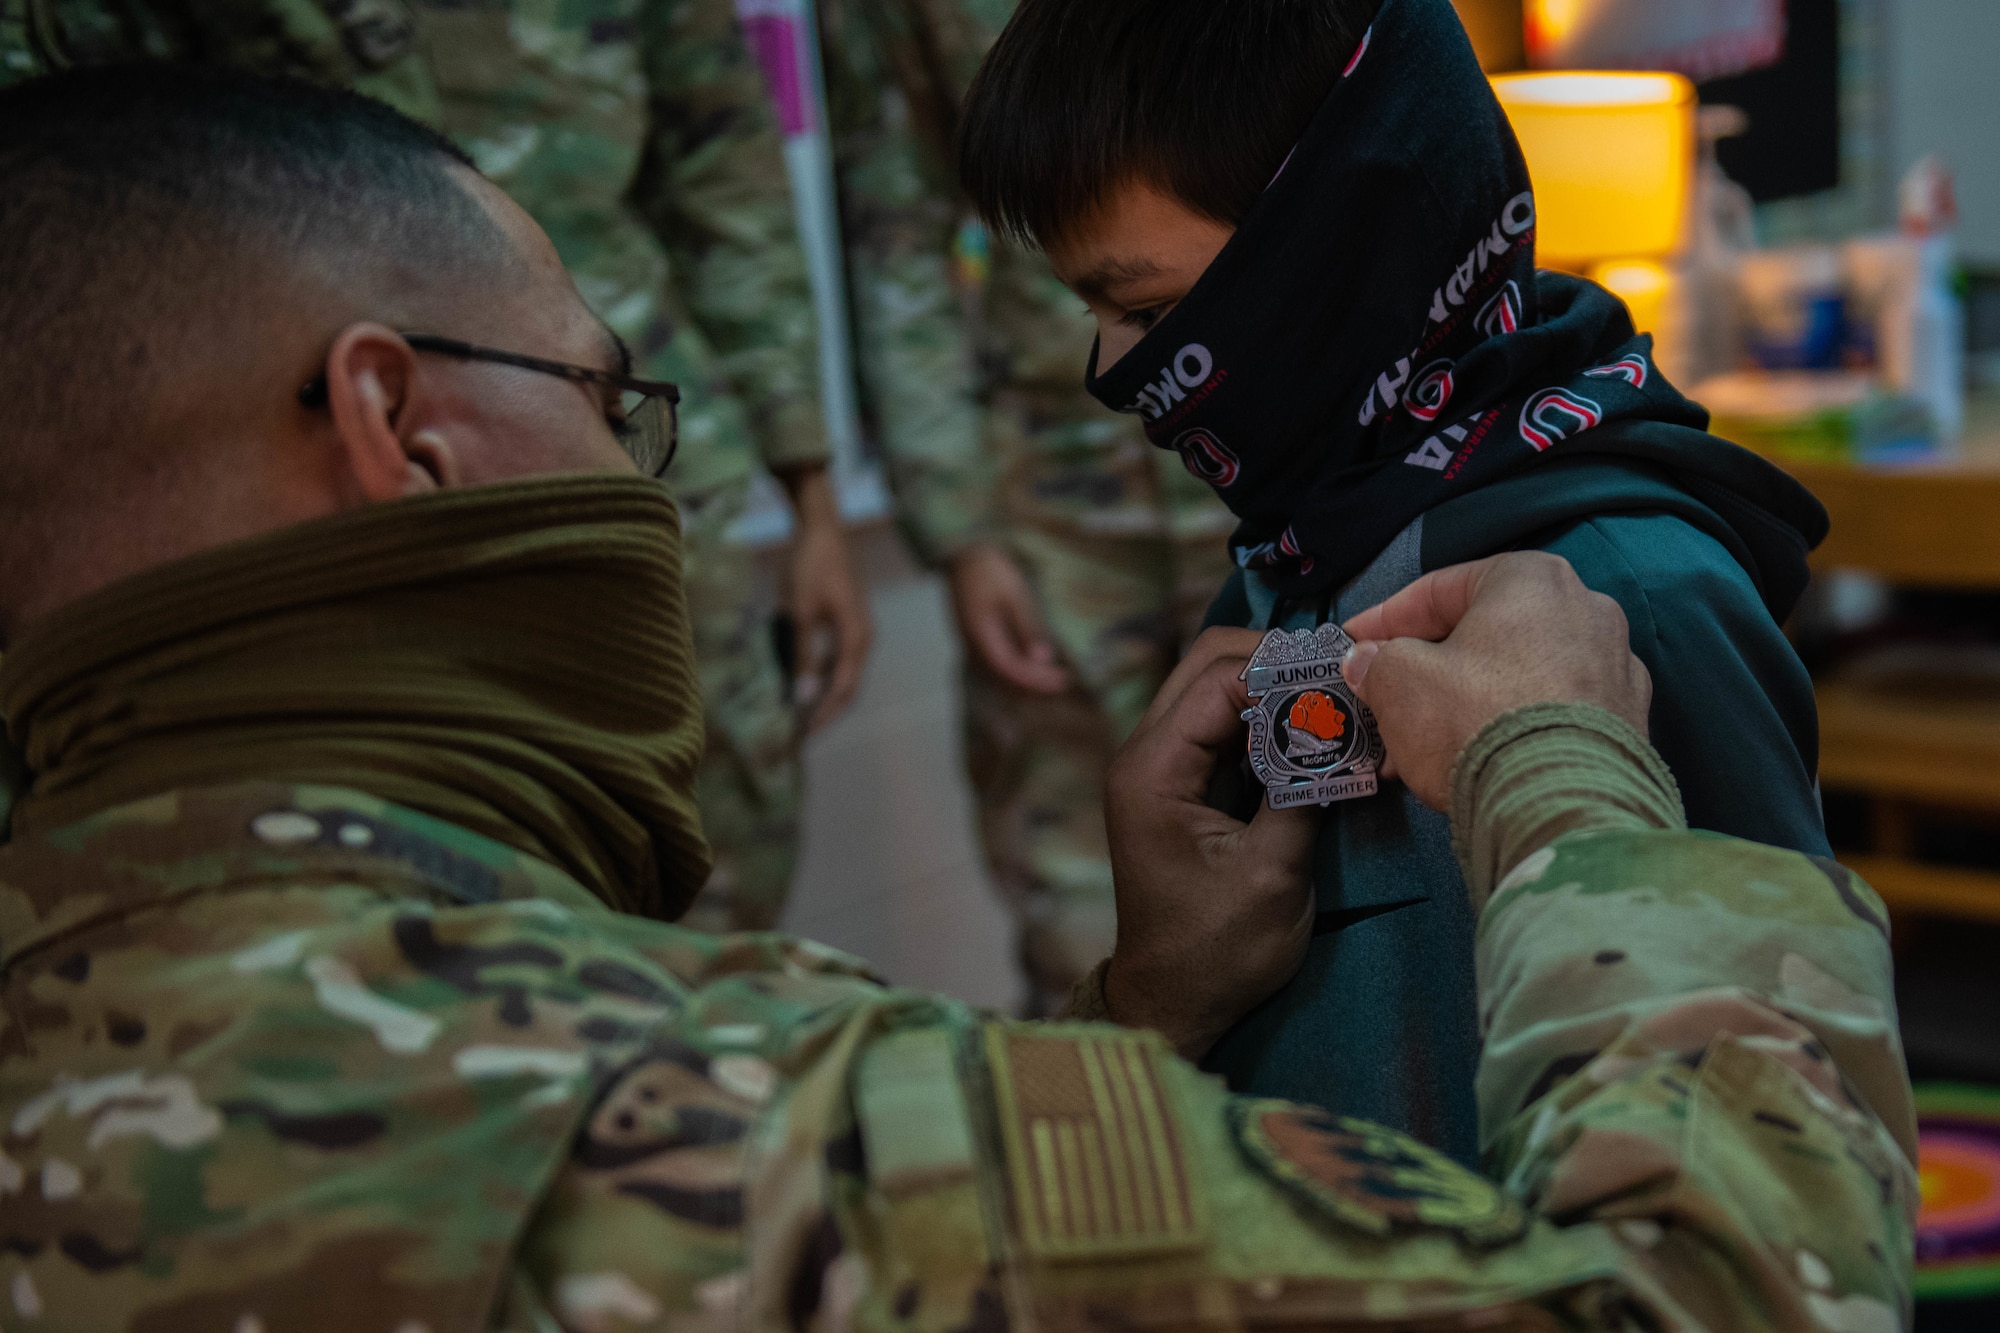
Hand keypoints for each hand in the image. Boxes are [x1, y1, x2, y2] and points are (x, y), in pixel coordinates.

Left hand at [777, 465, 871, 733]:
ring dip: (821, 696)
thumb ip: (803, 655)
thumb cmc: (810, 567)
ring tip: (796, 715)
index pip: (842, 691)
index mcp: (856, 639)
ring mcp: (857, 632)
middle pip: (847, 689)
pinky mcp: (847, 624)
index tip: (800, 736)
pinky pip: (836, 659)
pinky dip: (820, 675)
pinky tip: (799, 683)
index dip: (822, 717)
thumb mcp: (800, 611)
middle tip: (798, 734)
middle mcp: (863, 640)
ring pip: (842, 675)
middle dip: (824, 713)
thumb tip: (802, 696)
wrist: (822, 529)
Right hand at [944, 542, 1067, 692]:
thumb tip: (1044, 659)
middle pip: (1004, 678)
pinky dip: (1015, 672)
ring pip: (998, 676)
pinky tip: (1032, 668)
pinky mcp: (975, 641)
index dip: (1037, 679)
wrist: (964, 556)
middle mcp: (972, 646)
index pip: (1010, 668)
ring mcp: (971, 645)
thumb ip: (1028, 627)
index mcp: (981, 635)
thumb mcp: (1016, 594)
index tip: (1064, 680)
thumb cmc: (991, 570)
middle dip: (1035, 685)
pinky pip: (995, 666)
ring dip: (1025, 682)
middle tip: (1065, 682)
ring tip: (1053, 680)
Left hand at [1103, 628, 1321, 1059]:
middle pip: (1207, 662)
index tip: (1348, 678)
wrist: (1174, 1002)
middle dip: (1278, 661)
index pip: (1217, 678)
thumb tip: (1343, 720)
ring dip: (1274, 683)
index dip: (1286, 670)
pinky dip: (1266, 713)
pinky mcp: (1180, 780)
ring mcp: (1158, 764)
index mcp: (1151, 771)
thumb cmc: (1218, 950)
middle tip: (1345, 678)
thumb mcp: (1274, 873)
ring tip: (1337, 697)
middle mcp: (1143, 754)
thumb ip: (1304, 787)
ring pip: (1215, 684)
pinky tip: (1313, 726)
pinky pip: (1221, 719)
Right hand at [1341, 553, 1651, 809]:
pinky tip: (1470, 761)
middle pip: (1482, 635)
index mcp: (1531, 578)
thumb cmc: (1475, 718)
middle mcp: (1586, 609)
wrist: (1562, 805)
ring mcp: (1614, 667)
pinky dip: (1508, 728)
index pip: (1440, 589)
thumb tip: (1366, 661)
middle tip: (1382, 699)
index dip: (1385, 619)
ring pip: (1516, 676)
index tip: (1353, 644)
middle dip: (1426, 671)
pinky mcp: (1627, 722)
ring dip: (1463, 704)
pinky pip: (1550, 712)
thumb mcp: (1400, 682)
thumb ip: (1377, 662)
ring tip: (1415, 747)